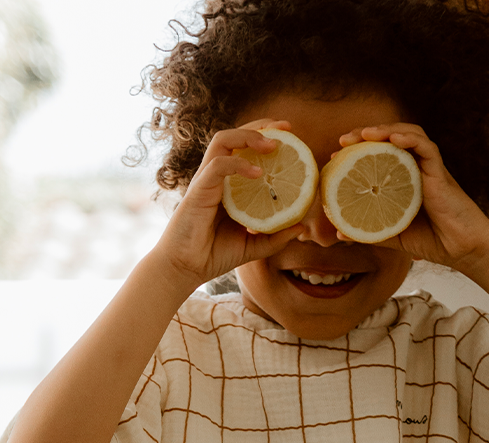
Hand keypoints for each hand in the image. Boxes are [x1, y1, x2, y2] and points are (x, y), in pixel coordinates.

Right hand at [152, 119, 305, 291]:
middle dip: (261, 126)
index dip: (265, 136)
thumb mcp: (253, 246)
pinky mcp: (198, 190)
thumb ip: (276, 236)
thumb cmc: (213, 256)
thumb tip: (302, 227)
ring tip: (273, 145)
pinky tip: (258, 173)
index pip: (244, 148)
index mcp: (227, 184)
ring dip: (249, 136)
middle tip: (287, 128)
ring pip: (223, 140)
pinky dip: (239, 164)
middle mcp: (215, 177)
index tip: (290, 136)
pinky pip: (218, 165)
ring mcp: (205, 181)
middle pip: (234, 136)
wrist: (185, 269)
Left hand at [334, 123, 488, 271]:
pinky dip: (410, 139)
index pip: (380, 153)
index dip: (359, 149)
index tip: (337, 155)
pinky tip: (393, 139)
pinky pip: (427, 148)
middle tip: (343, 140)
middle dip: (367, 133)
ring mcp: (429, 169)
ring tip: (364, 133)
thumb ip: (369, 232)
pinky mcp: (441, 173)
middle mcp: (416, 168)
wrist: (460, 250)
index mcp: (404, 178)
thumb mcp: (393, 235)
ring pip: (409, 135)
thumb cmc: (432, 240)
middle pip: (392, 138)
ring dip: (386, 130)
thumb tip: (339, 234)